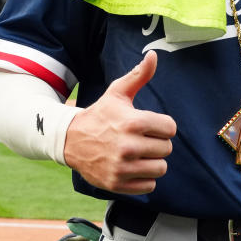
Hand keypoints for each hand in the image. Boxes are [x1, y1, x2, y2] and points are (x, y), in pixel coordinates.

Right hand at [64, 51, 176, 194]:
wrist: (70, 139)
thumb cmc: (100, 114)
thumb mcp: (117, 92)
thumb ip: (139, 75)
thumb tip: (153, 55)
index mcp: (133, 122)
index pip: (170, 128)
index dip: (163, 126)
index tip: (151, 126)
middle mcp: (128, 146)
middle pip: (167, 149)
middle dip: (157, 143)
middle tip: (142, 139)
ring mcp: (122, 167)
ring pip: (160, 168)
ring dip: (153, 161)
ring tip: (139, 153)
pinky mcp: (117, 184)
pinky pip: (148, 186)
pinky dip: (143, 178)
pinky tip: (132, 167)